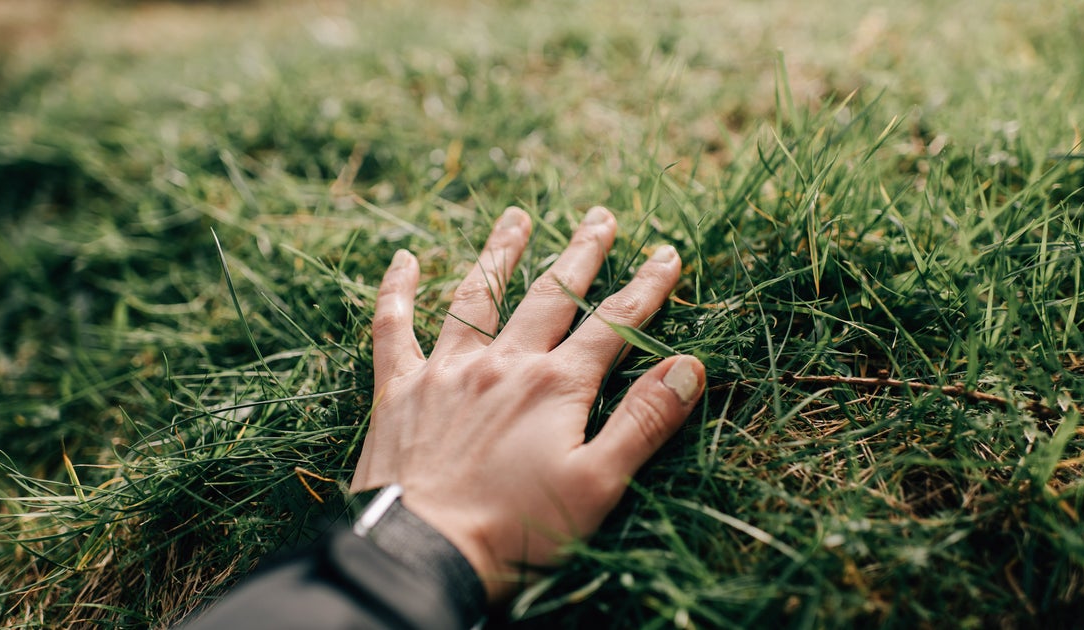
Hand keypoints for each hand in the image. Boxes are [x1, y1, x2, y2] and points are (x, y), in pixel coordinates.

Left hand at [350, 206, 704, 600]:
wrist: (423, 555)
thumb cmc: (517, 529)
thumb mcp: (597, 484)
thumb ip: (645, 421)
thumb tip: (689, 365)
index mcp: (555, 385)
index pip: (612, 325)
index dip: (646, 287)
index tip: (668, 254)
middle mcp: (502, 363)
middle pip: (550, 296)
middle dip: (581, 254)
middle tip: (599, 216)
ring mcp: (446, 370)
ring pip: (478, 297)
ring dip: (500, 253)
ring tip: (517, 217)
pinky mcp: (398, 390)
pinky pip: (394, 327)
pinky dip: (397, 291)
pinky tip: (403, 258)